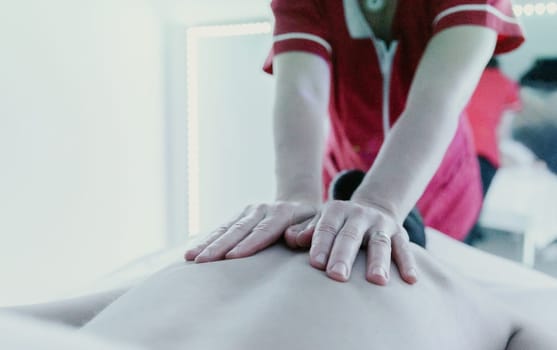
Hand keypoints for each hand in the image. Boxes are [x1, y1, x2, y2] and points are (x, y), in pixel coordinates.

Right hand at [184, 201, 317, 262]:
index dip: (249, 243)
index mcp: (282, 213)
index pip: (264, 230)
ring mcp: (248, 212)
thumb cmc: (311, 221)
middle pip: (239, 230)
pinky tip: (191, 252)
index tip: (234, 257)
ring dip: (208, 243)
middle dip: (220, 246)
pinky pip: (220, 229)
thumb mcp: (317, 222)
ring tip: (191, 258)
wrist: (298, 202)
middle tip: (203, 261)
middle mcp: (261, 209)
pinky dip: (206, 240)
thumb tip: (294, 238)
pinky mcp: (238, 216)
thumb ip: (308, 230)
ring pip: (226, 228)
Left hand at [290, 200, 417, 284]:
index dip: (321, 244)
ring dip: (378, 261)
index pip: (326, 228)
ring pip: (379, 242)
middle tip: (337, 276)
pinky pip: (405, 248)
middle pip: (350, 236)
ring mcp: (380, 224)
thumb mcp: (320, 222)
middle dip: (344, 256)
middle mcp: (359, 214)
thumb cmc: (337, 225)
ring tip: (377, 280)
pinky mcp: (400, 234)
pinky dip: (408, 263)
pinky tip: (410, 279)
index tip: (316, 264)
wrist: (372, 210)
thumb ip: (305, 231)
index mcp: (335, 210)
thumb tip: (290, 238)